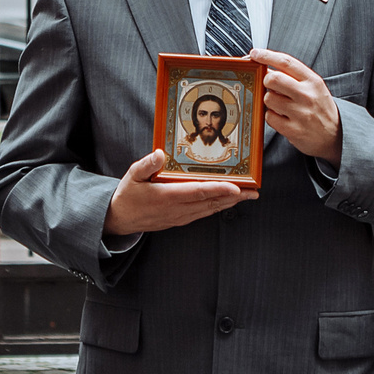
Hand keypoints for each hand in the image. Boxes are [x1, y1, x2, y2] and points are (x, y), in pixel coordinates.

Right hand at [103, 149, 250, 237]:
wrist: (120, 219)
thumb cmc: (128, 195)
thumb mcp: (132, 175)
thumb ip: (146, 165)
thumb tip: (159, 154)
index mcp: (167, 196)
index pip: (199, 192)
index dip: (219, 190)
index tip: (237, 188)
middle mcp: (177, 209)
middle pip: (211, 202)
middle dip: (234, 197)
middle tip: (253, 192)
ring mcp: (180, 216)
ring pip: (210, 209)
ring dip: (229, 203)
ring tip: (247, 196)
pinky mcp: (180, 220)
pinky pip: (203, 213)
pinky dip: (217, 207)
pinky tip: (227, 202)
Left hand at [251, 48, 341, 162]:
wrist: (335, 136)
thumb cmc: (321, 109)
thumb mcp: (314, 88)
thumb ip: (293, 77)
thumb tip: (266, 68)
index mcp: (313, 81)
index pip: (286, 62)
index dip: (267, 55)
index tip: (255, 53)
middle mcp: (307, 95)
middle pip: (273, 78)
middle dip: (266, 80)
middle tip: (270, 86)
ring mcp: (300, 113)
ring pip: (268, 98)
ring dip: (269, 100)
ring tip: (281, 105)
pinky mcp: (293, 130)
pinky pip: (269, 117)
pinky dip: (272, 116)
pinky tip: (282, 117)